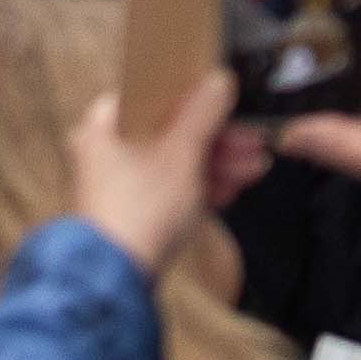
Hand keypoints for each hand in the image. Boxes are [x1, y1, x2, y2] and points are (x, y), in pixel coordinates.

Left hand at [78, 59, 245, 271]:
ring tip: (255, 167)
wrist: (117, 279)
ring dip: (216, 164)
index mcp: (104, 125)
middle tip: (253, 140)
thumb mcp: (180, 153)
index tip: (224, 100)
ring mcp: (119, 185)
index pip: (151, 96)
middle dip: (217, 139)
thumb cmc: (139, 209)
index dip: (192, 97)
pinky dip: (200, 188)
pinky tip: (233, 190)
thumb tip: (218, 80)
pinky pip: (171, 191)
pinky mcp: (134, 214)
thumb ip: (202, 114)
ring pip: (175, 163)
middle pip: (169, 132)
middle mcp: (106, 151)